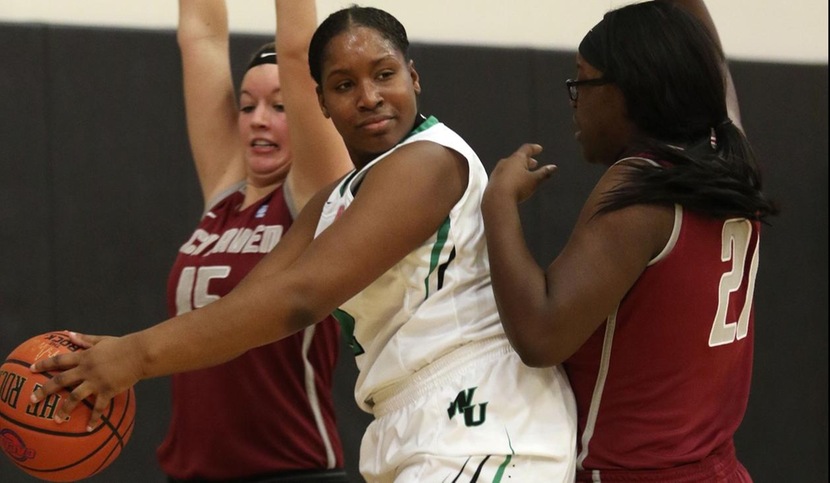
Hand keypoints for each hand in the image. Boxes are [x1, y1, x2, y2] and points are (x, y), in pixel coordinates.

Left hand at [29, 333, 144, 430]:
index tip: (31, 369)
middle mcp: (86, 370)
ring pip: (75, 396)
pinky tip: (89, 427)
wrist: (140, 354)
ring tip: (57, 419)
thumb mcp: (102, 340)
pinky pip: (98, 407)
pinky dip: (94, 418)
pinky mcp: (107, 390)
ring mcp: (96, 381)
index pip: (59, 360)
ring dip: (64, 409)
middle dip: (45, 390)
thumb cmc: (122, 345)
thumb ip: (84, 339)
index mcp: (84, 357)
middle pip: (60, 380)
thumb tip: (68, 333)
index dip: (44, 364)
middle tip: (33, 399)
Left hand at [485, 143, 556, 203]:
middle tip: (533, 163)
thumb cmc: (517, 187)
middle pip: (517, 158)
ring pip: (510, 166)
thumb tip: (553, 167)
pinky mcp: (493, 180)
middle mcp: (506, 162)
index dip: (534, 148)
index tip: (538, 149)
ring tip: (524, 174)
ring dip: (518, 168)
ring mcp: (498, 171)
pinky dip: (511, 175)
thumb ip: (544, 172)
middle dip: (527, 160)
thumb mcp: (534, 180)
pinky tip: (514, 183)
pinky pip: (504, 174)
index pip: (526, 149)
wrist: (497, 199)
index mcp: (517, 158)